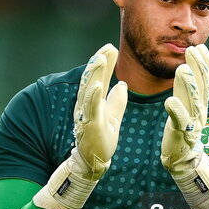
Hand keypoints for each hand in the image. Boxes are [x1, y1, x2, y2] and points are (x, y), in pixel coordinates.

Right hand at [33, 43, 127, 208]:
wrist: (93, 161)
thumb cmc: (101, 139)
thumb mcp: (114, 116)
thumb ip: (117, 100)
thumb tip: (122, 84)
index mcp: (93, 100)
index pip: (98, 77)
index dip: (104, 63)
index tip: (111, 47)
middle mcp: (86, 104)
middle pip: (91, 79)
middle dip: (99, 62)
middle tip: (107, 47)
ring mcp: (86, 114)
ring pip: (89, 90)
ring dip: (94, 74)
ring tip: (101, 59)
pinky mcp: (89, 126)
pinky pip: (91, 109)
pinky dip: (93, 96)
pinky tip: (98, 86)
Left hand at [161, 44, 208, 172]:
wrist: (182, 156)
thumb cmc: (183, 126)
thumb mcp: (187, 103)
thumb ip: (189, 85)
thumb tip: (190, 63)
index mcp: (200, 101)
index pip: (205, 79)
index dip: (204, 63)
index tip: (201, 47)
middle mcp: (199, 110)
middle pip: (201, 86)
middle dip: (198, 68)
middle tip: (192, 50)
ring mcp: (193, 121)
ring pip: (193, 101)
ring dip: (189, 85)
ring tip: (182, 69)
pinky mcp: (182, 133)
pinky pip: (181, 121)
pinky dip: (177, 110)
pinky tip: (170, 100)